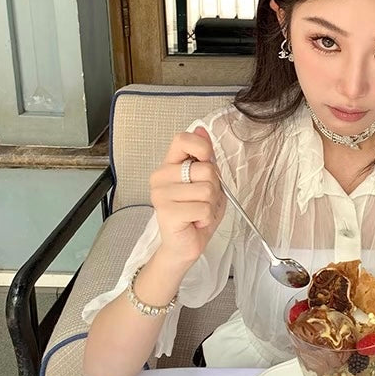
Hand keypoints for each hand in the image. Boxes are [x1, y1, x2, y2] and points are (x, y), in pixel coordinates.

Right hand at [149, 127, 225, 265]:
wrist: (184, 245)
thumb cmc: (195, 213)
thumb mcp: (206, 180)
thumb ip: (205, 156)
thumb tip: (201, 129)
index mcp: (169, 165)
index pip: (182, 139)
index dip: (203, 148)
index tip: (206, 163)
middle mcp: (160, 177)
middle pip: (205, 168)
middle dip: (214, 187)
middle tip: (202, 200)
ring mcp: (161, 194)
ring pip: (207, 189)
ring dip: (211, 204)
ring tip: (198, 212)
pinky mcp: (167, 212)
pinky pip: (203, 208)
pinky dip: (206, 218)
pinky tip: (195, 222)